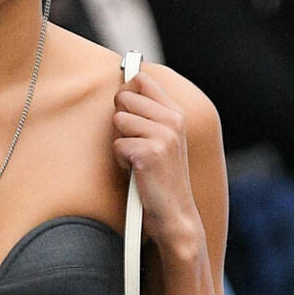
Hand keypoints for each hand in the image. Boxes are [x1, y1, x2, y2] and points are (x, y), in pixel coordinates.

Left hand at [113, 67, 202, 265]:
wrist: (175, 215)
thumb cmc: (162, 179)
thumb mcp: (163, 140)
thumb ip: (149, 114)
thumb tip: (122, 90)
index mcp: (175, 113)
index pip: (142, 79)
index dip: (126, 92)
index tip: (127, 111)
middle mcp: (172, 119)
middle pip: (124, 98)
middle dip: (120, 121)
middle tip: (134, 143)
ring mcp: (163, 135)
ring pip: (118, 120)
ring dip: (120, 142)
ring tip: (136, 159)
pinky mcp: (150, 153)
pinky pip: (117, 145)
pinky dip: (121, 161)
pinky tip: (136, 171)